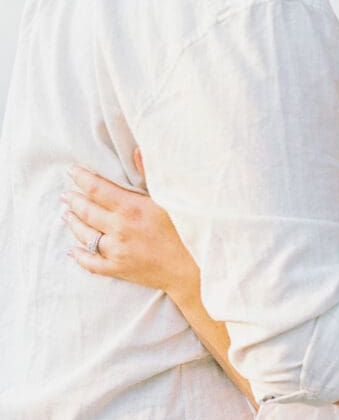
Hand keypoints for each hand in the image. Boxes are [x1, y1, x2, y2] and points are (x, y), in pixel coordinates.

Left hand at [62, 150, 198, 297]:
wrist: (192, 267)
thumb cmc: (186, 228)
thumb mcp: (169, 197)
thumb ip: (149, 174)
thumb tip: (137, 150)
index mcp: (131, 208)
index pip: (98, 189)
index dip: (82, 179)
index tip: (72, 171)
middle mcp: (119, 229)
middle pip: (87, 211)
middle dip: (73, 201)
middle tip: (65, 194)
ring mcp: (117, 251)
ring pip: (85, 236)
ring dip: (74, 223)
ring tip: (66, 215)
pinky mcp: (118, 269)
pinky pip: (92, 263)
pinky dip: (80, 256)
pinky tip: (72, 250)